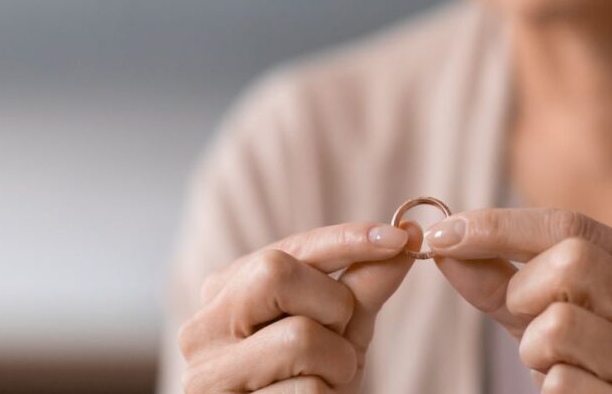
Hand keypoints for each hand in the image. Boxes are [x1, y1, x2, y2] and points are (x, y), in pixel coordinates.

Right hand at [178, 222, 420, 392]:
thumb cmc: (310, 382)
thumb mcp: (340, 329)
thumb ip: (365, 284)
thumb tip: (407, 233)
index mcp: (227, 293)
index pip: (287, 249)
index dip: (346, 239)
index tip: (397, 236)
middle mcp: (204, 327)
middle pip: (274, 274)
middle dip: (332, 303)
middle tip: (340, 335)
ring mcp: (207, 374)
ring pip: (298, 338)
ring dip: (338, 363)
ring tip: (327, 381)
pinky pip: (307, 391)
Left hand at [426, 208, 611, 392]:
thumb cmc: (589, 372)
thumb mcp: (547, 316)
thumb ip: (501, 279)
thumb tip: (444, 243)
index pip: (571, 225)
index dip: (498, 226)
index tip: (442, 234)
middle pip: (571, 262)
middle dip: (525, 292)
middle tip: (527, 321)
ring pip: (559, 324)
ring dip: (534, 350)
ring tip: (556, 367)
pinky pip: (562, 383)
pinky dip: (550, 391)